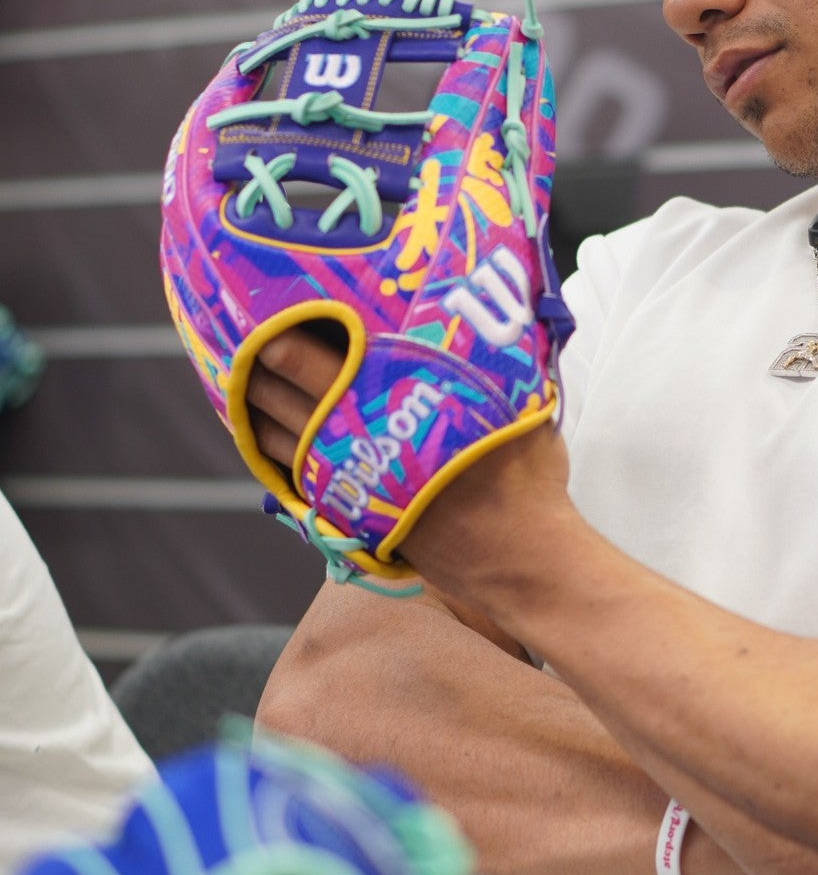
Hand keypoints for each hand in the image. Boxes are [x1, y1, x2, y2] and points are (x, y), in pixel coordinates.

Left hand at [245, 327, 572, 601]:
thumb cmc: (525, 478)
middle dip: (260, 375)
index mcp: (401, 415)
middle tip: (235, 340)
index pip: (328, 374)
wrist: (517, 558)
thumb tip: (515, 315)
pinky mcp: (353, 513)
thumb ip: (503, 361)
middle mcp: (366, 449)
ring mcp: (355, 485)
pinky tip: (266, 435)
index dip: (290, 350)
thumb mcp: (523, 405)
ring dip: (258, 413)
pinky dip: (276, 452)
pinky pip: (299, 476)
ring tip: (238, 382)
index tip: (264, 325)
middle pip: (292, 406)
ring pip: (286, 443)